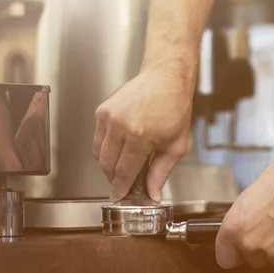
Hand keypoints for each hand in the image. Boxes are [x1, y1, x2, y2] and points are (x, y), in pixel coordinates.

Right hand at [92, 61, 193, 201]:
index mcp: (139, 136)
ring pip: (98, 152)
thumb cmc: (174, 106)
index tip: (119, 197)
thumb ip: (161, 172)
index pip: (123, 172)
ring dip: (107, 164)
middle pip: (107, 165)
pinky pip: (98, 137)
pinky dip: (105, 147)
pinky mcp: (102, 110)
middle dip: (113, 178)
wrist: (165, 77)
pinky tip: (120, 147)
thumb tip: (153, 194)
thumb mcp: (176, 144)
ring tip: (122, 165)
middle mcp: (119, 125)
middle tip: (124, 183)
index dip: (121, 188)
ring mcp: (108, 116)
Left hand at [216, 159, 273, 268]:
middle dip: (259, 247)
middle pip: (252, 259)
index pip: (225, 259)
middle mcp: (251, 246)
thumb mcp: (246, 200)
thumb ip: (241, 224)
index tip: (239, 245)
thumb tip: (241, 235)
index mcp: (233, 229)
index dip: (233, 251)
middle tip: (269, 226)